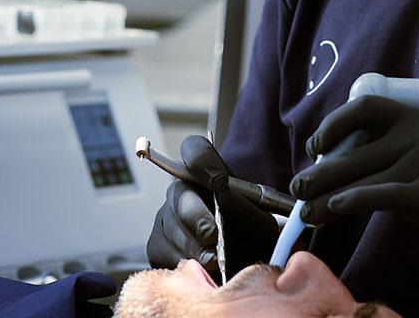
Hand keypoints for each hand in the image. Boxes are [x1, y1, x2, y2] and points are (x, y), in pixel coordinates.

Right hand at [145, 135, 279, 279]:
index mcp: (209, 174)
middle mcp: (183, 190)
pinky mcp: (157, 246)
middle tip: (212, 235)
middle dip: (196, 216)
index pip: (194, 148)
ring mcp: (166, 217)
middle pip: (179, 192)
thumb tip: (222, 198)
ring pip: (170, 227)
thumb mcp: (261, 221)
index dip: (202, 161)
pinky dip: (183, 263)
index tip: (219, 182)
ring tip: (214, 261)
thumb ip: (243, 207)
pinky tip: (201, 270)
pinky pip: (162, 252)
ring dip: (193, 247)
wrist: (250, 267)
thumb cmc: (256, 238)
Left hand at [290, 95, 418, 282]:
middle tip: (297, 189)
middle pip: (357, 150)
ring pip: (363, 177)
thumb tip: (323, 164)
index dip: (335, 123)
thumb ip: (383, 152)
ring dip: (327, 197)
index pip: (367, 106)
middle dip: (321, 172)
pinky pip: (380, 194)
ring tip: (307, 211)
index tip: (316, 146)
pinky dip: (351, 201)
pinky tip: (333, 209)